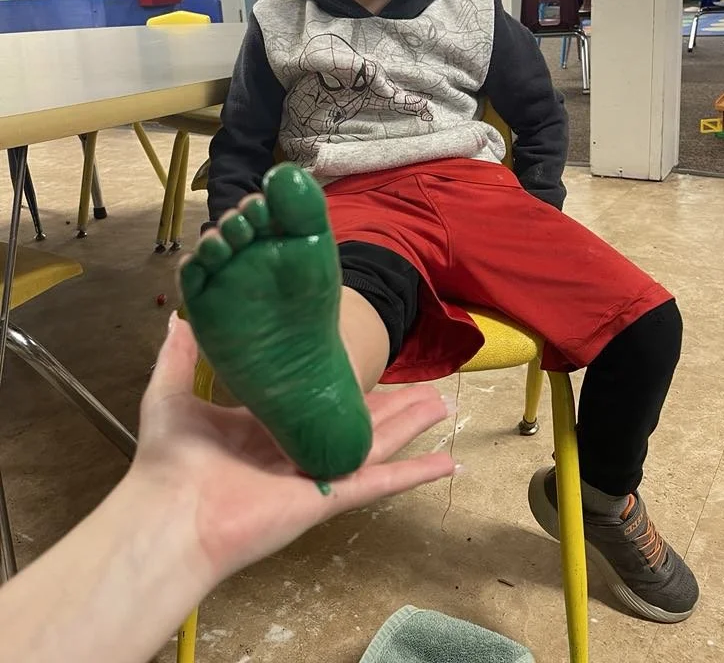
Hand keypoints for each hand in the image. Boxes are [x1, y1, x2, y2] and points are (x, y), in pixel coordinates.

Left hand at [132, 316, 454, 582]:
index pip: (318, 403)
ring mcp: (315, 476)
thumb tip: (181, 317)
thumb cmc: (168, 461)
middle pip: (358, 423)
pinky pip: (379, 482)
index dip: (348, 387)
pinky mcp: (326, 498)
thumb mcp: (171, 393)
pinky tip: (447, 462)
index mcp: (265, 429)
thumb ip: (179, 356)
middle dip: (394, 406)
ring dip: (412, 425)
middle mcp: (296, 451)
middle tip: (426, 388)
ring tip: (442, 405)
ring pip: (376, 444)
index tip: (371, 370)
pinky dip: (415, 474)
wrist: (169, 514)